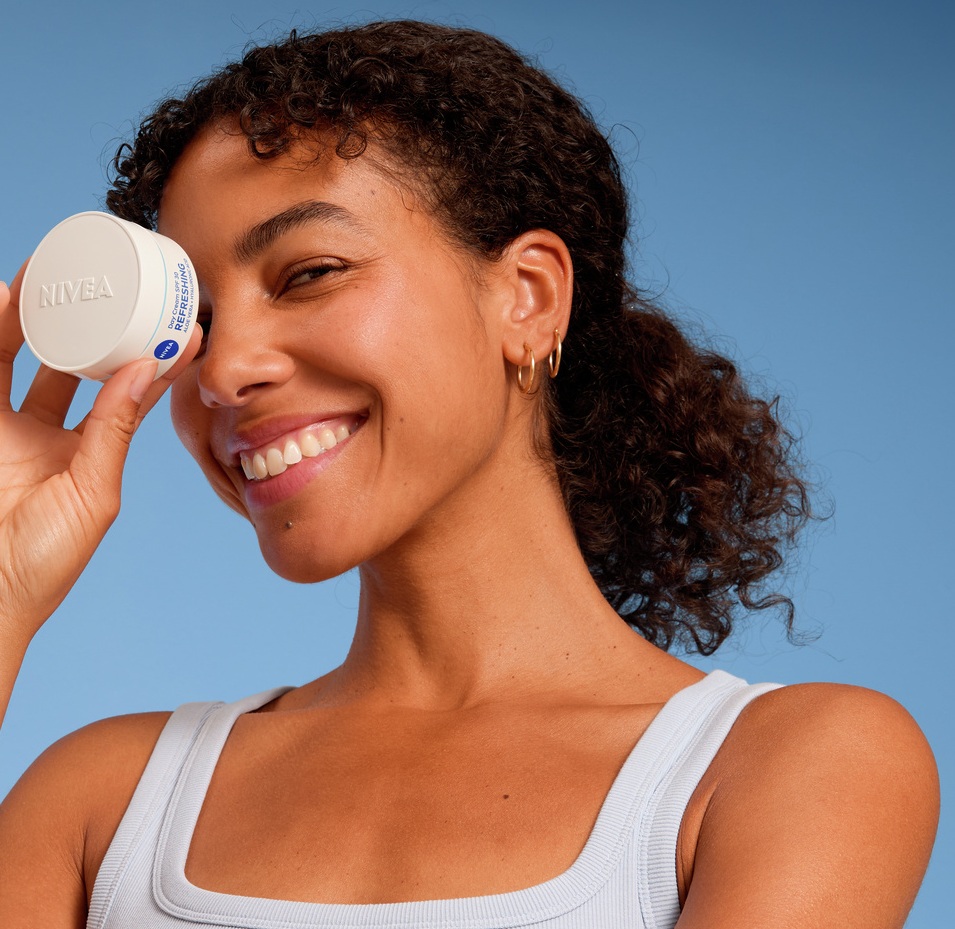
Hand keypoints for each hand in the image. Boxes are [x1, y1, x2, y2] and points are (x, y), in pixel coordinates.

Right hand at [0, 261, 201, 646]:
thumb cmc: (43, 562)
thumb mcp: (92, 492)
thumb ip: (112, 429)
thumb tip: (145, 369)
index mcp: (83, 452)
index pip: (122, 392)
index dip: (146, 357)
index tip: (179, 321)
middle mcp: (41, 433)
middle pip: (62, 364)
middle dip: (80, 326)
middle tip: (101, 284)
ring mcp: (0, 428)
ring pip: (10, 357)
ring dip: (26, 319)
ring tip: (43, 278)